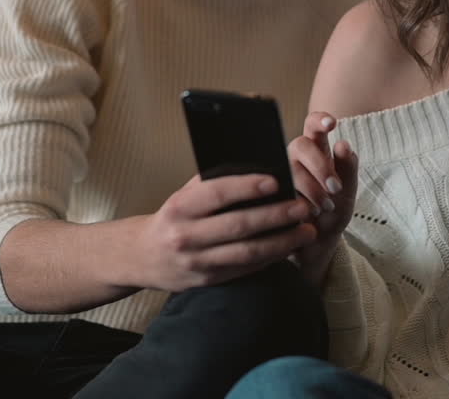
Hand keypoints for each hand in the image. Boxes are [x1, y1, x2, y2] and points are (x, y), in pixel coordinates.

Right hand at [131, 174, 316, 292]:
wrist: (142, 256)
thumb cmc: (173, 217)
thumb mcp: (184, 195)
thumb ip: (214, 183)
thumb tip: (258, 167)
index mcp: (180, 207)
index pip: (217, 194)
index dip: (248, 187)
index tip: (277, 181)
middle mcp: (186, 236)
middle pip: (239, 226)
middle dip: (276, 216)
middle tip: (303, 207)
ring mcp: (197, 263)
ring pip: (247, 253)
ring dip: (282, 242)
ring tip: (307, 231)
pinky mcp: (208, 281)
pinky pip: (245, 269)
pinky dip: (271, 258)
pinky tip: (289, 247)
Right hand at [288, 111, 358, 286]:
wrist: (314, 246)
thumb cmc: (331, 214)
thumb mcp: (347, 194)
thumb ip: (348, 170)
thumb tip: (343, 144)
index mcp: (316, 151)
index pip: (313, 126)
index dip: (319, 120)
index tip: (331, 123)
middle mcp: (294, 158)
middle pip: (300, 144)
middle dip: (320, 165)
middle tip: (334, 189)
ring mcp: (279, 174)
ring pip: (289, 168)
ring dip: (311, 188)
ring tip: (324, 208)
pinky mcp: (268, 193)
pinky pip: (276, 189)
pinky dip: (296, 202)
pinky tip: (306, 215)